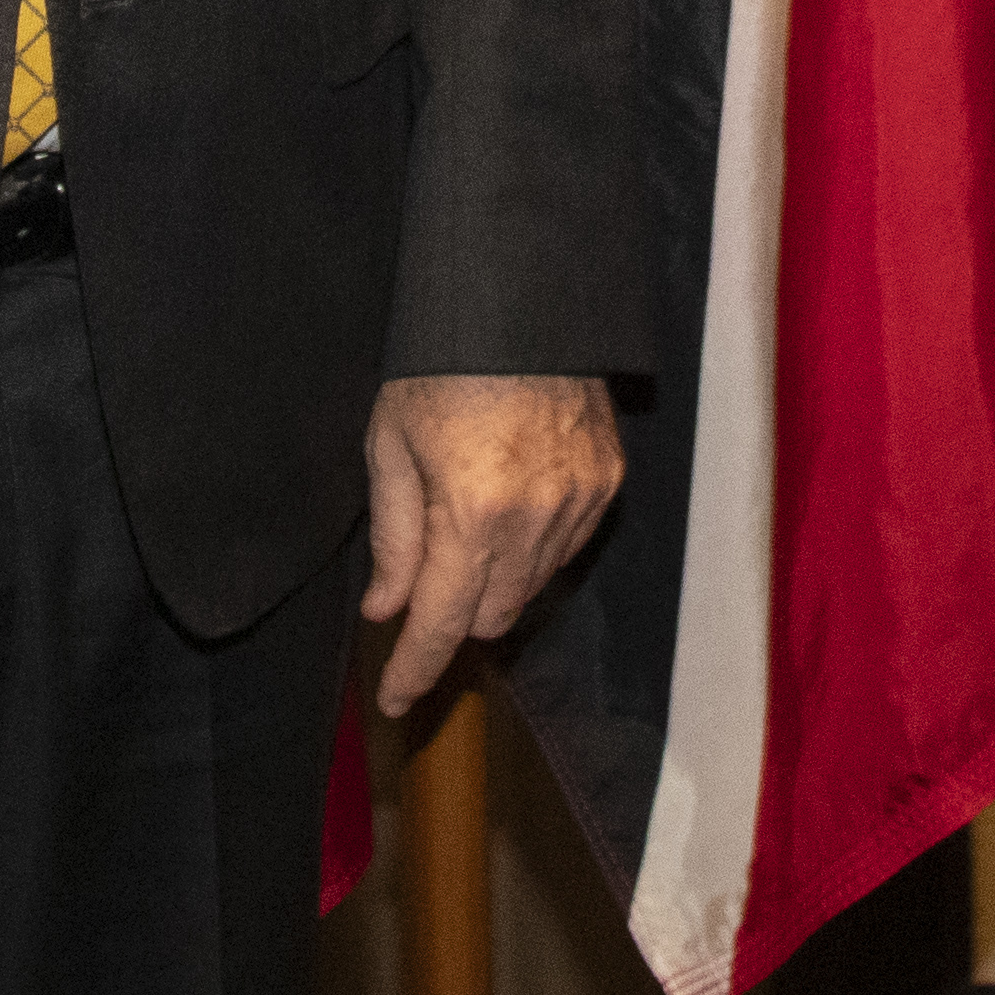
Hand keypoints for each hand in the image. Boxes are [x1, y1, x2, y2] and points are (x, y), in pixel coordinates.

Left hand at [363, 374, 621, 716]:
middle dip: (452, 614)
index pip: (440, 623)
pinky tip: (511, 505)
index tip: (395, 699)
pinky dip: (534, 548)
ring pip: (532, 588)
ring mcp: (580, 502)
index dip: (414, 669)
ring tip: (468, 523)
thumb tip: (386, 607)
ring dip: (494, 583)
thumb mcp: (390, 444)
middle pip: (490, 618)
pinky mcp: (608, 480)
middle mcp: (535, 520)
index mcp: (470, 514)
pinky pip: (567, 548)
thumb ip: (393, 537)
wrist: (519, 296)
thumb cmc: (440, 363)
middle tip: (421, 585)